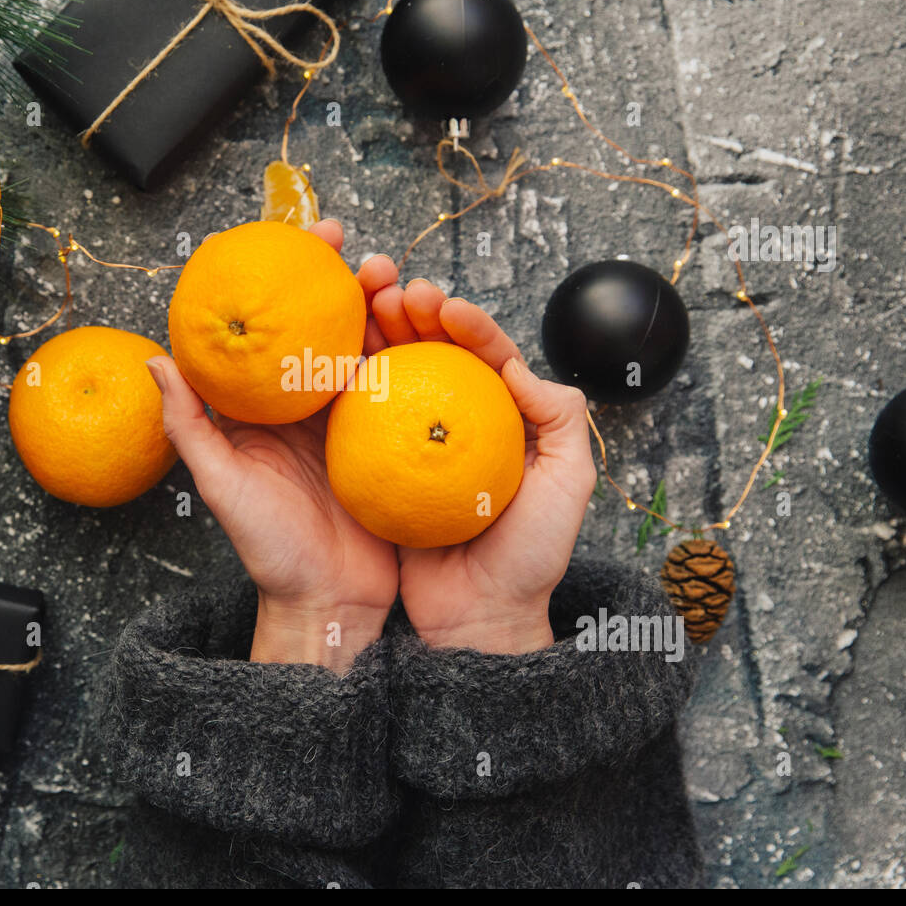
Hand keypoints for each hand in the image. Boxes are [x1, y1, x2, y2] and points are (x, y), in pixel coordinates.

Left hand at [146, 220, 400, 672]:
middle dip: (349, 284)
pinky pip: (406, 389)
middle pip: (329, 328)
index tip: (302, 243)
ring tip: (405, 287)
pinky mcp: (393, 441)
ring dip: (390, 311)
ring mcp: (354, 421)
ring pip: (372, 348)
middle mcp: (309, 405)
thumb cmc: (270, 552)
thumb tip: (154, 360)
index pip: (272, 330)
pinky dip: (419, 356)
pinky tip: (433, 332)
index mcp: (265, 408)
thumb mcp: (222, 487)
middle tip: (366, 258)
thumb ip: (190, 426)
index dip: (286, 282)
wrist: (331, 603)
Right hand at [370, 278, 597, 653]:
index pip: (487, 354)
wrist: (480, 616)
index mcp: (506, 417)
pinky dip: (350, 385)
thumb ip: (560, 418)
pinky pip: (363, 418)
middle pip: (435, 351)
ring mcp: (417, 442)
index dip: (467, 323)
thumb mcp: (569, 484)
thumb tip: (517, 364)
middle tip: (392, 289)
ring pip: (396, 373)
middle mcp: (459, 421)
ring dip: (377, 335)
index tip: (445, 307)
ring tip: (361, 308)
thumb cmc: (531, 556)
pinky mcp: (381, 466)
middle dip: (413, 311)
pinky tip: (336, 362)